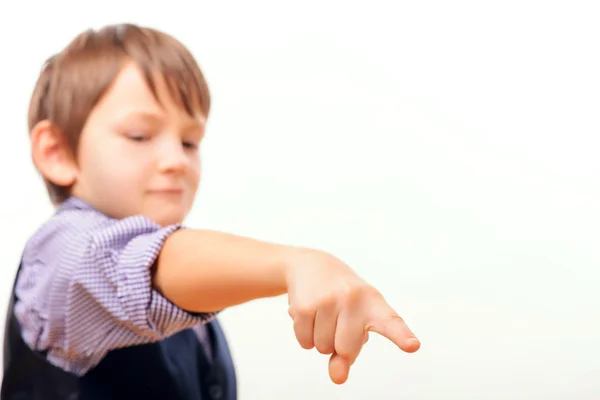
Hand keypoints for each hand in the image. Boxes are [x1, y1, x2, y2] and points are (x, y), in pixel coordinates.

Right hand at [285, 249, 419, 383]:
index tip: (412, 346)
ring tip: (323, 314)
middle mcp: (353, 299)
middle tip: (337, 320)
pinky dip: (305, 336)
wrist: (311, 266)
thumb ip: (349, 354)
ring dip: (320, 339)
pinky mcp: (305, 306)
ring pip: (322, 348)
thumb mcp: (354, 322)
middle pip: (345, 350)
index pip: (391, 323)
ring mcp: (328, 300)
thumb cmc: (342, 301)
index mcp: (374, 304)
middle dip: (337, 345)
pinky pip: (305, 342)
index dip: (401, 336)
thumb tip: (338, 378)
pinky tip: (310, 314)